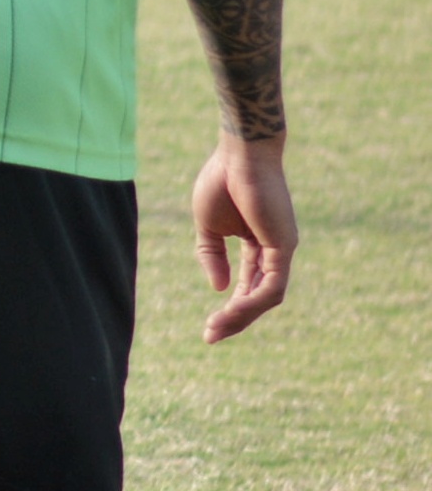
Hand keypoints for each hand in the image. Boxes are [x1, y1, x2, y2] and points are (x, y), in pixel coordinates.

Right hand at [192, 133, 296, 342]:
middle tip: (211, 336)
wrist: (238, 154)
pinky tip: (231, 308)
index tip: (208, 327)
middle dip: (235, 319)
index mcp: (256, 244)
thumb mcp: (207, 226)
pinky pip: (272, 285)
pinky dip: (252, 300)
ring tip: (217, 327)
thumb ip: (210, 256)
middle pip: (259, 297)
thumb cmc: (222, 181)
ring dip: (242, 315)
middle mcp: (274, 250)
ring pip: (267, 297)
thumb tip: (219, 288)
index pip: (247, 284)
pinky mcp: (283, 246)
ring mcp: (282, 249)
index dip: (229, 307)